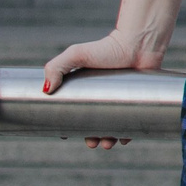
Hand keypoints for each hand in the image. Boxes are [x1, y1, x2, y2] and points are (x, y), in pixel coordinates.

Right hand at [42, 28, 166, 148]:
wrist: (139, 42)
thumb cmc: (108, 47)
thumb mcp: (77, 55)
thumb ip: (56, 67)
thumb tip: (46, 91)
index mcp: (84, 89)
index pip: (73, 113)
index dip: (67, 126)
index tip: (65, 135)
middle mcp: (102, 96)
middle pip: (93, 124)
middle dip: (91, 138)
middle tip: (93, 143)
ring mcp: (120, 99)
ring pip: (112, 127)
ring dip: (108, 139)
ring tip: (107, 143)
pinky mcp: (138, 101)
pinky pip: (132, 123)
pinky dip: (128, 133)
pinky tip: (125, 139)